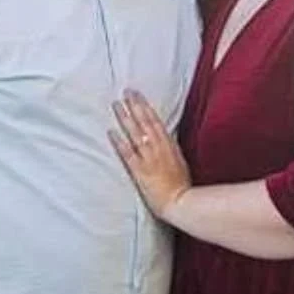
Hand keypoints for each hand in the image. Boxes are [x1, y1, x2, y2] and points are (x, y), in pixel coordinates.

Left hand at [109, 89, 191, 219]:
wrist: (182, 202)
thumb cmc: (182, 185)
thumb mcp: (180, 161)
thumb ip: (170, 148)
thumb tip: (164, 138)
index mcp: (168, 144)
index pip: (155, 120)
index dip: (145, 106)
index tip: (137, 95)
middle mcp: (158, 147)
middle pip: (144, 122)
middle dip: (134, 105)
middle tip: (125, 92)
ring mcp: (148, 158)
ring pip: (135, 133)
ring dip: (125, 118)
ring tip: (116, 105)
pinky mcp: (140, 171)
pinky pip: (127, 153)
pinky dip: (119, 142)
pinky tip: (111, 132)